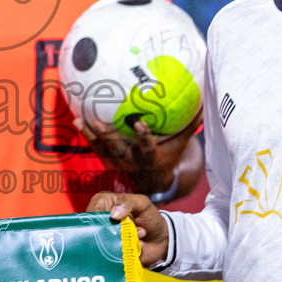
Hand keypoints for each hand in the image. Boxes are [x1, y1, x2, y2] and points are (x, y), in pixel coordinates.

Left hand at [80, 111, 201, 194]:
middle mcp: (133, 161)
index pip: (147, 147)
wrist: (155, 180)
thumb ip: (189, 124)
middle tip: (99, 122)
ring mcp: (119, 162)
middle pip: (119, 150)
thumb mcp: (180, 143)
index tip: (139, 124)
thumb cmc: (169, 155)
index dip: (143, 137)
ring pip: (103, 149)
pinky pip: (96, 148)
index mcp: (150, 156)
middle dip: (109, 137)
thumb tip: (203, 101)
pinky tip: (77, 120)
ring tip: (80, 119)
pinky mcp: (109, 161)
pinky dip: (87, 135)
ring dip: (92, 135)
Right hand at [87, 192, 169, 267]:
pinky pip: (112, 256)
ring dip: (124, 241)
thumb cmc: (150, 216)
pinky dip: (127, 251)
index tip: (114, 221)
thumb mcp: (141, 203)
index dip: (100, 218)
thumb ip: (127, 202)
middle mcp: (101, 222)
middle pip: (94, 230)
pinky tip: (139, 245)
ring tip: (140, 234)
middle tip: (130, 228)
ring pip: (103, 244)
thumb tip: (113, 214)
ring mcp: (106, 239)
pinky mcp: (111, 253)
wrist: (162, 239)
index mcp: (103, 205)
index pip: (91, 212)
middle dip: (114, 231)